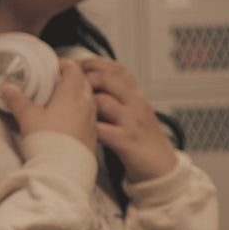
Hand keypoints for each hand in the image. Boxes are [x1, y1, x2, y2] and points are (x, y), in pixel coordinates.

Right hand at [2, 59, 96, 152]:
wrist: (62, 171)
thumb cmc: (48, 141)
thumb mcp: (27, 117)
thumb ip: (17, 101)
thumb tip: (9, 90)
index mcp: (72, 93)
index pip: (73, 68)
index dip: (64, 64)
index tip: (56, 66)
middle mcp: (86, 104)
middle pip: (84, 82)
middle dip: (73, 79)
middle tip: (59, 82)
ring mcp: (92, 121)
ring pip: (89, 101)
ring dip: (79, 97)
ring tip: (64, 102)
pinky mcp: (94, 137)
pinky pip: (91, 119)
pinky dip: (82, 115)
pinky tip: (71, 123)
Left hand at [80, 58, 177, 182]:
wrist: (162, 167)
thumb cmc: (142, 140)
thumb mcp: (134, 112)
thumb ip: (117, 98)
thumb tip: (89, 85)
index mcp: (136, 94)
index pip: (115, 68)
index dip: (92, 63)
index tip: (74, 65)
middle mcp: (136, 103)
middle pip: (107, 78)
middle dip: (83, 78)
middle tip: (66, 86)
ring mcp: (132, 122)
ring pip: (103, 101)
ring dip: (82, 103)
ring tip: (69, 109)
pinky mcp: (127, 141)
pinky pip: (102, 129)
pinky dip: (87, 128)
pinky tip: (77, 131)